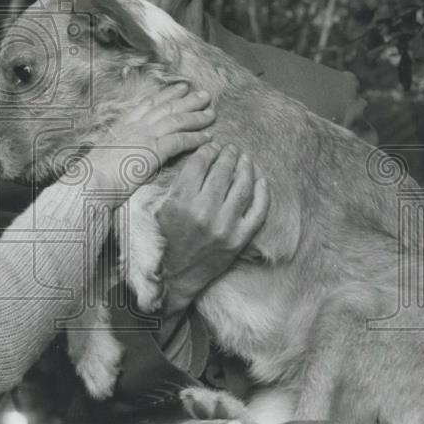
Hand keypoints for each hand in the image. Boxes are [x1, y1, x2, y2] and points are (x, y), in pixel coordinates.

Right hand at [87, 83, 214, 195]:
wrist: (91, 180)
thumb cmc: (96, 173)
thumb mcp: (106, 151)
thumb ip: (121, 144)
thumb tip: (128, 146)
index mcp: (124, 125)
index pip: (149, 104)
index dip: (167, 94)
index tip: (180, 88)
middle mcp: (136, 126)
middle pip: (166, 107)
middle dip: (187, 99)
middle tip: (203, 94)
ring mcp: (144, 136)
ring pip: (176, 120)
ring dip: (196, 116)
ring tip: (211, 113)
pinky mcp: (153, 150)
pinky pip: (179, 140)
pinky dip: (195, 138)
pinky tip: (207, 137)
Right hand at [157, 143, 269, 313]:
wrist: (175, 277)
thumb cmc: (165, 239)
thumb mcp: (161, 209)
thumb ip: (177, 184)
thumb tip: (199, 159)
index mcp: (181, 202)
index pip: (200, 165)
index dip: (207, 151)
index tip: (211, 146)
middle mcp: (204, 213)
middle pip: (222, 172)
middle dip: (227, 155)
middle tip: (230, 148)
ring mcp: (225, 227)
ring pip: (242, 188)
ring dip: (246, 168)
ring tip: (245, 158)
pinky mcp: (239, 240)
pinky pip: (258, 212)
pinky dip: (263, 194)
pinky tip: (262, 180)